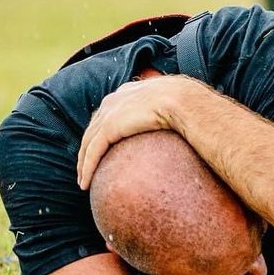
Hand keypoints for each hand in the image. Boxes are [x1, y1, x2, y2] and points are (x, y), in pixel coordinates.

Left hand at [77, 74, 195, 189]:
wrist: (187, 101)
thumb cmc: (190, 105)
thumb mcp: (174, 104)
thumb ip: (167, 113)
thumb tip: (179, 127)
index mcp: (129, 91)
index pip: (107, 112)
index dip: (101, 131)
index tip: (101, 148)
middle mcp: (115, 99)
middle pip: (93, 127)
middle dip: (87, 148)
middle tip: (86, 169)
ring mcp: (110, 112)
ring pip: (89, 142)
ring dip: (83, 163)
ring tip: (84, 181)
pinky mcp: (109, 127)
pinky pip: (93, 151)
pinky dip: (87, 168)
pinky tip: (85, 183)